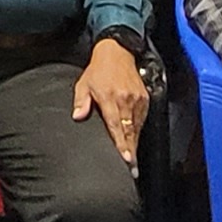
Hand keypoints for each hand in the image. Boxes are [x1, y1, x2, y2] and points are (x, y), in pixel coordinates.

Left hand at [71, 36, 148, 163]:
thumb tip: (77, 116)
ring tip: (132, 161)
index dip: (121, 144)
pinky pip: (142, 119)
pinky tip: (133, 140)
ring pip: (137, 127)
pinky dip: (137, 130)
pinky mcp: (144, 98)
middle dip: (131, 151)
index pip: (116, 126)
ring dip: (134, 143)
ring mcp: (137, 99)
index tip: (126, 158)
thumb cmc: (98, 70)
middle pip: (130, 131)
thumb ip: (81, 101)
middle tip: (131, 169)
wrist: (117, 53)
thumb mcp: (83, 84)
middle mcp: (126, 100)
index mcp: (110, 98)